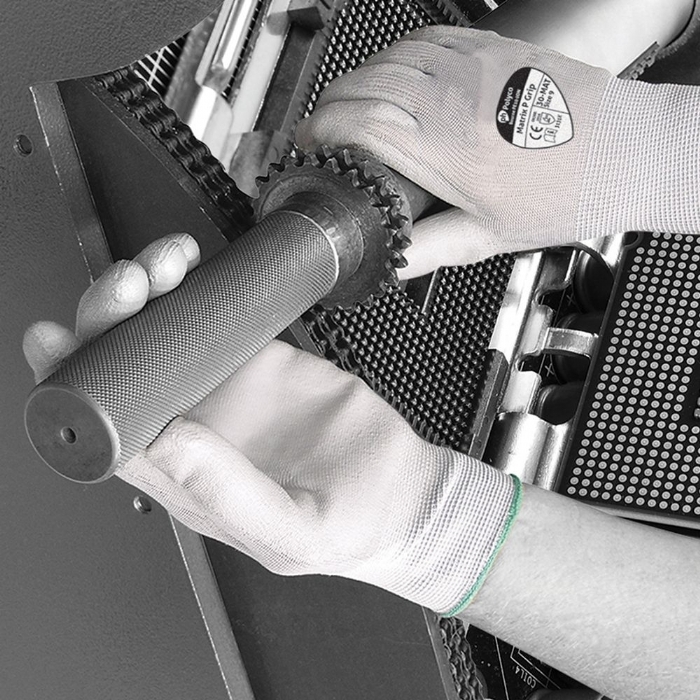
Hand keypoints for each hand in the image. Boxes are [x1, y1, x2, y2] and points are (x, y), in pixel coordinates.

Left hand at [24, 234, 518, 614]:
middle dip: (109, 320)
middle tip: (126, 287)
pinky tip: (191, 265)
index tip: (59, 342)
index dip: (73, 383)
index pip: (107, 430)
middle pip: (124, 368)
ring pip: (161, 332)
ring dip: (146, 293)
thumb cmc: (350, 524)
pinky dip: (195, 285)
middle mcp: (194, 429)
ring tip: (159, 266)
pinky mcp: (260, 359)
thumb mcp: (293, 530)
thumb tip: (165, 442)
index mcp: (185, 478)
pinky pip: (212, 313)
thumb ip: (230, 495)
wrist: (406, 490)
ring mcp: (225, 389)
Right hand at [297, 26, 614, 259]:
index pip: (361, 123)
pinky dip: (396, 57)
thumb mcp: (491, 236)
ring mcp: (472, 68)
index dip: (322, 130)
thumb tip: (393, 261)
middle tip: (323, 130)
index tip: (310, 144)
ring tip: (352, 106)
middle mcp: (454, 100)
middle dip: (330, 106)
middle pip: (365, 85)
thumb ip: (432, 249)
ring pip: (389, 58)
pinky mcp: (489, 50)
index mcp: (448, 150)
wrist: (622, 152)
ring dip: (359, 80)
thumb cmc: (566, 192)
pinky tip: (395, 76)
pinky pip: (424, 41)